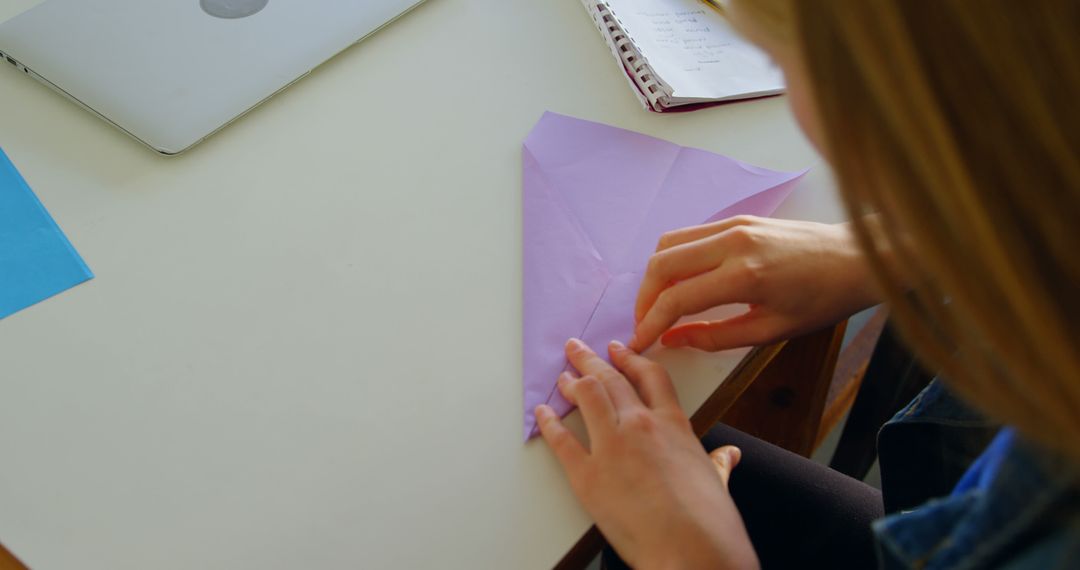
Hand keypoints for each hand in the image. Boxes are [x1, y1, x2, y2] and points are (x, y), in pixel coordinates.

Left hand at [536, 339, 758, 569]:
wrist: (692, 551)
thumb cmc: (709, 523)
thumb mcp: (718, 482)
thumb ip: (718, 463)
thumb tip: (729, 455)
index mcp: (674, 424)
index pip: (649, 377)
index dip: (630, 359)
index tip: (617, 350)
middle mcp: (641, 426)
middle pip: (611, 379)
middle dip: (590, 359)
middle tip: (576, 348)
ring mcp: (612, 447)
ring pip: (587, 397)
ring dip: (571, 382)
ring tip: (561, 375)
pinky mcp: (587, 475)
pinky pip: (561, 440)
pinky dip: (548, 424)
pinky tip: (542, 413)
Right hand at [630, 216, 879, 351]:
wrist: (857, 258)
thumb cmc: (822, 300)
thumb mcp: (772, 331)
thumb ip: (717, 337)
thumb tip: (673, 339)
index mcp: (744, 275)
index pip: (678, 298)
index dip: (650, 322)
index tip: (639, 342)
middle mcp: (733, 242)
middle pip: (662, 263)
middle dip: (644, 297)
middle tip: (643, 323)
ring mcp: (734, 224)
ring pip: (670, 243)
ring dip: (655, 275)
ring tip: (658, 304)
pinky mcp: (738, 218)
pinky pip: (690, 235)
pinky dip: (674, 258)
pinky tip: (680, 281)